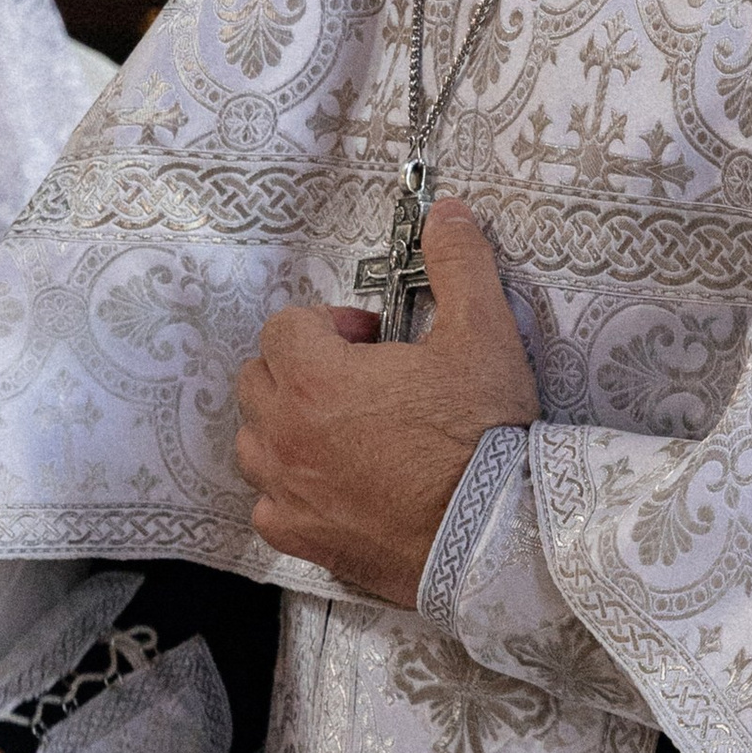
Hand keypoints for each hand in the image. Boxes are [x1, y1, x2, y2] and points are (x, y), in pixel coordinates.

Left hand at [234, 200, 536, 605]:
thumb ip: (458, 265)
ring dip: (287, 426)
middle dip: (299, 369)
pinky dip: (290, 492)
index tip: (371, 341)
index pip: (283, 327)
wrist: (496, 535)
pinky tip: (335, 487)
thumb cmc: (484, 437)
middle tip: (359, 381)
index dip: (327, 325)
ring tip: (344, 431)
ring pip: (255, 441)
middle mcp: (286, 433)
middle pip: (258, 379)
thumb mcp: (483, 334)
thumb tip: (445, 214)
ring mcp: (289, 490)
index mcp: (315, 377)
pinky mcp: (304, 538)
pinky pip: (268, 506)